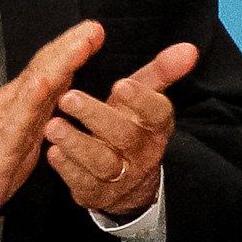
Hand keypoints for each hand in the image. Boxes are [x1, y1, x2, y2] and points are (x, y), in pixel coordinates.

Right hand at [0, 21, 100, 240]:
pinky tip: (42, 85)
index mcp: (24, 99)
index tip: (95, 31)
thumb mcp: (33, 126)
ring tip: (78, 46)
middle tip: (92, 29)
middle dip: (69, 45)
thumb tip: (69, 75)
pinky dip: (29, 99)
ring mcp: (6, 119)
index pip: (50, 65)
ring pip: (34, 85)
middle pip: (44, 67)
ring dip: (57, 63)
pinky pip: (18, 119)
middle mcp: (13, 102)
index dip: (73, 46)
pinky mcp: (1, 143)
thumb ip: (48, 100)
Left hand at [45, 40, 197, 217]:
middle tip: (68, 97)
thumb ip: (163, 72)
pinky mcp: (97, 194)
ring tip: (53, 125)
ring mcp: (121, 176)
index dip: (141, 100)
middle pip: (125, 136)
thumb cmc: (130, 125)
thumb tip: (189, 48)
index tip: (120, 84)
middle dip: (96, 117)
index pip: (157, 113)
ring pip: (103, 162)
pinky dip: (67, 168)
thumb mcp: (146, 98)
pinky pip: (83, 183)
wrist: (128, 179)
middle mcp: (143, 152)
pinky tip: (53, 152)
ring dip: (77, 143)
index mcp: (156, 126)